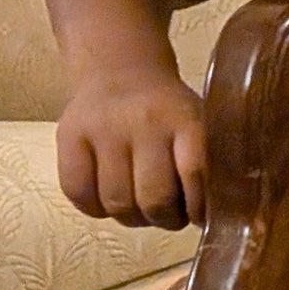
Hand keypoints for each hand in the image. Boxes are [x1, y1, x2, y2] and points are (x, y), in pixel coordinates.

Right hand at [57, 70, 206, 228]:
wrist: (120, 71)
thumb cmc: (168, 114)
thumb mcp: (200, 125)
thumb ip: (211, 165)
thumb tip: (219, 216)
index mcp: (185, 118)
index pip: (196, 173)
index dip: (199, 207)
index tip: (200, 215)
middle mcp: (143, 120)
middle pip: (154, 199)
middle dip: (164, 218)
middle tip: (167, 212)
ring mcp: (103, 128)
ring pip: (117, 204)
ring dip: (132, 217)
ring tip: (139, 204)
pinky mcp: (69, 136)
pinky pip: (80, 195)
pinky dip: (96, 208)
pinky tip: (108, 196)